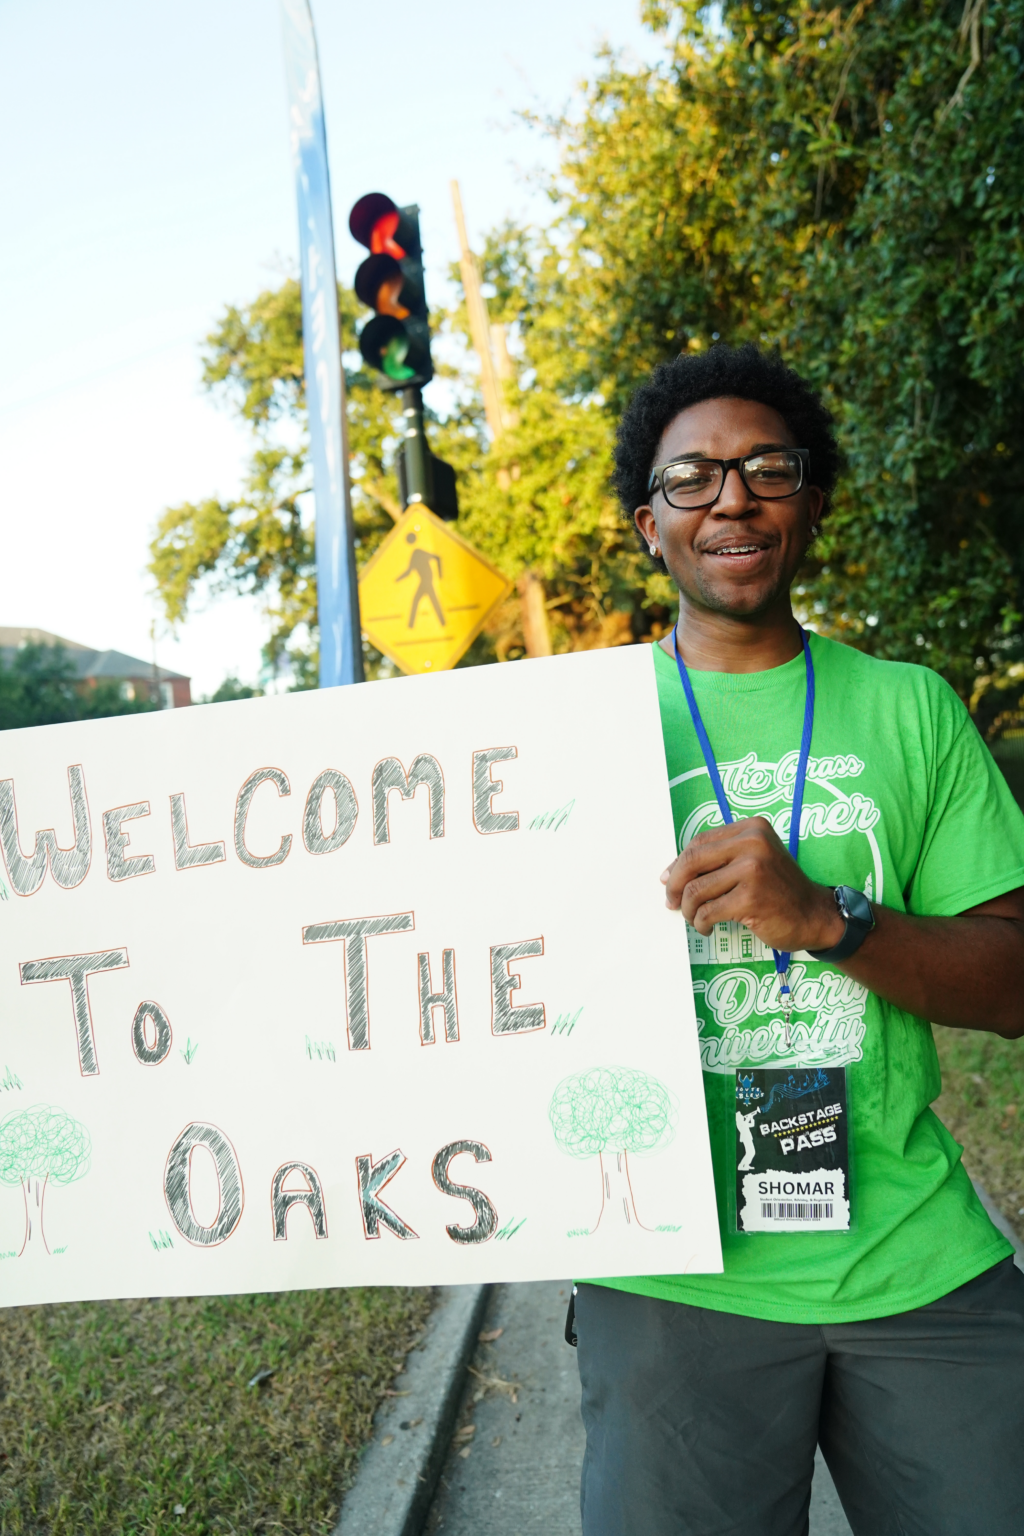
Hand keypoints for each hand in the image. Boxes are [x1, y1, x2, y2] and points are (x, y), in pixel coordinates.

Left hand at [660, 816, 845, 954]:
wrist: (814, 915)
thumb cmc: (779, 890)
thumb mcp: (754, 861)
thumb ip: (719, 859)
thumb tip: (670, 874)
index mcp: (752, 829)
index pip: (700, 842)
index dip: (678, 863)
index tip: (668, 880)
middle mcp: (753, 843)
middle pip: (693, 861)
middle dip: (676, 885)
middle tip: (672, 902)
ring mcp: (753, 870)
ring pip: (697, 889)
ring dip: (689, 909)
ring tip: (695, 918)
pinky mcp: (751, 898)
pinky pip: (708, 911)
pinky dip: (701, 923)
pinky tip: (707, 927)